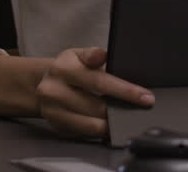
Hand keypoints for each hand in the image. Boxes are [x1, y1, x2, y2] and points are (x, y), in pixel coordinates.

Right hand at [36, 47, 152, 137]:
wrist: (41, 83)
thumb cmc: (67, 68)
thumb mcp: (78, 54)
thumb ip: (92, 54)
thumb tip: (102, 54)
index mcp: (63, 69)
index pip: (100, 82)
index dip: (125, 91)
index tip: (145, 97)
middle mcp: (54, 91)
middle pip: (97, 107)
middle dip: (121, 110)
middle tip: (139, 110)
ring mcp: (53, 111)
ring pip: (91, 125)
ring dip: (111, 124)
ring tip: (125, 119)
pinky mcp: (56, 126)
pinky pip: (84, 133)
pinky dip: (99, 131)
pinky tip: (109, 125)